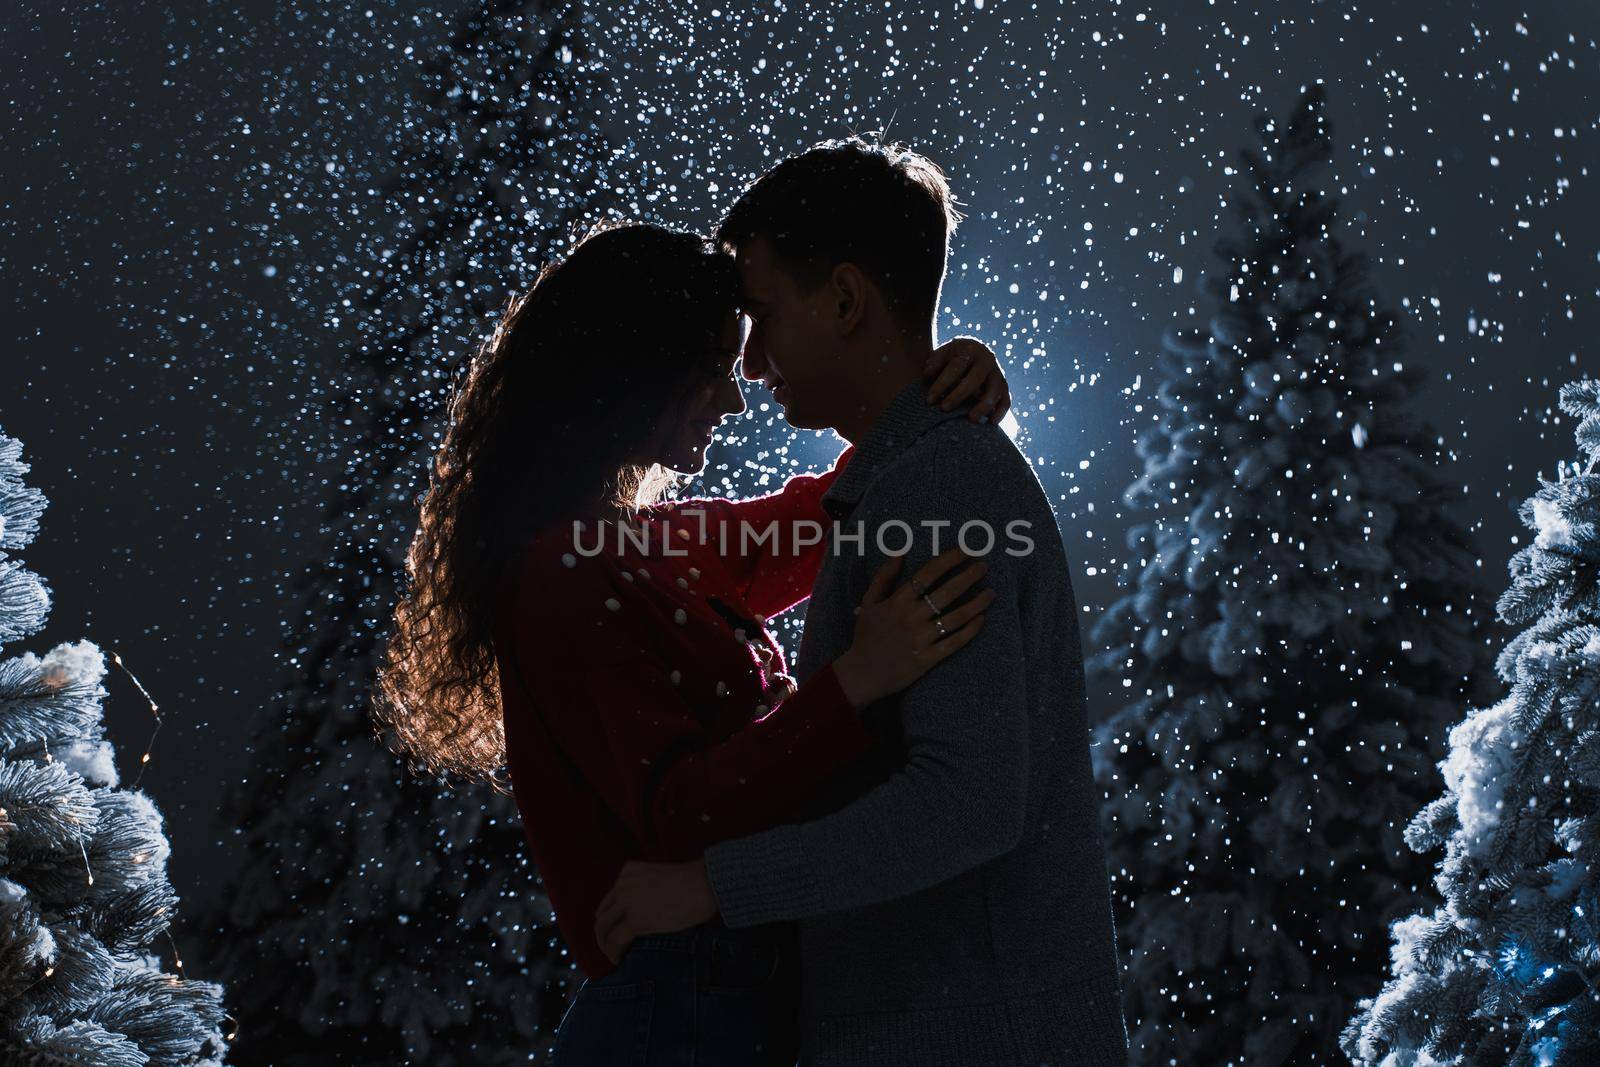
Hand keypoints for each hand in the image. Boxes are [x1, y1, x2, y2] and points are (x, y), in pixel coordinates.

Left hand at [594, 858, 717, 964]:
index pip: (610, 899)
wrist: (705, 884)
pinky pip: (615, 941)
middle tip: (611, 946)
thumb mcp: (660, 878)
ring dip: (606, 945)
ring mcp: (627, 902)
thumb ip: (645, 891)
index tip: (616, 930)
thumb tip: (643, 913)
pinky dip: (614, 953)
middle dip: (604, 933)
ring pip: (603, 929)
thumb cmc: (694, 883)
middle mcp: (622, 885)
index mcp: (628, 872)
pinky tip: (620, 960)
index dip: (611, 918)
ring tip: (614, 956)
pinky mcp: (635, 920)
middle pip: (602, 915)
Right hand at [833, 548, 993, 708]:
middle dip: (968, 577)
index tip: (964, 551)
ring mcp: (921, 639)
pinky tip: (981, 619)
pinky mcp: (928, 659)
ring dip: (976, 603)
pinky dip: (970, 630)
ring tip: (991, 593)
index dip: (948, 560)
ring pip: (956, 617)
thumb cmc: (866, 636)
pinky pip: (954, 642)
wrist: (862, 674)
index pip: (928, 574)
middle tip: (983, 566)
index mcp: (897, 602)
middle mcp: (911, 617)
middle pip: (946, 592)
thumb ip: (883, 577)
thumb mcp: (868, 603)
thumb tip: (900, 553)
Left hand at [924, 336, 1010, 423]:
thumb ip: (935, 362)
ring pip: (994, 390)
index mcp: (970, 349)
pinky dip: (1001, 412)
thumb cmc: (953, 356)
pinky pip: (1006, 400)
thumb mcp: (943, 353)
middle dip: (958, 395)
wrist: (973, 352)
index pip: (956, 367)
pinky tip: (991, 422)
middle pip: (975, 379)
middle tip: (944, 409)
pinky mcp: (1004, 386)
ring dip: (983, 406)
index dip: (942, 383)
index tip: (929, 399)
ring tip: (971, 419)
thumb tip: (927, 374)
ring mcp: (998, 373)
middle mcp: (987, 360)